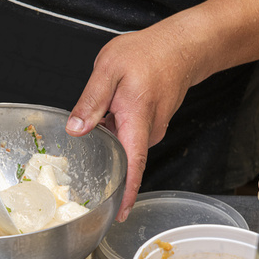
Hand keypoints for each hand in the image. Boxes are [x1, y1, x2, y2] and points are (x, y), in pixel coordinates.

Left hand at [65, 26, 196, 221]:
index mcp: (136, 120)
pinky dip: (116, 130)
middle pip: (124, 158)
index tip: (120, 213)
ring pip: (124, 144)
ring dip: (109, 139)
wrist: (182, 45)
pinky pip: (129, 135)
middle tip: (86, 161)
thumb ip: (91, 100)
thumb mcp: (109, 68)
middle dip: (106, 163)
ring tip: (101, 117)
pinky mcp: (152, 125)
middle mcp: (148, 130)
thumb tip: (76, 129)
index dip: (127, 192)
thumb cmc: (148, 53)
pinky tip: (110, 112)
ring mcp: (152, 129)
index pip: (132, 164)